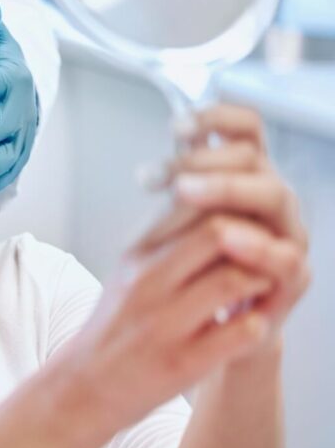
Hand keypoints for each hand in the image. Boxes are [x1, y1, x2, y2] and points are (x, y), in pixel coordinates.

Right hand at [60, 105, 309, 431]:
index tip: (246, 223)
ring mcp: (164, 323)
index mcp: (136, 255)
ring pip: (234, 279)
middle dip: (254, 240)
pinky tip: (249, 326)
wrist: (84, 385)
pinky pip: (241, 332)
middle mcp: (146, 282)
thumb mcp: (129, 272)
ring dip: (261, 282)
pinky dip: (257, 325)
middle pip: (218, 233)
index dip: (231, 207)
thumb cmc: (116, 325)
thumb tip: (210, 203)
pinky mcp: (183, 362)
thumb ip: (167, 240)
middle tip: (264, 254)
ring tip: (259, 289)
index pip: (192, 203)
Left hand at [157, 105, 310, 354]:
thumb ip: (176, 190)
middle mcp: (270, 197)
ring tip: (185, 193)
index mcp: (246, 175)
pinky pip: (288, 254)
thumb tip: (153, 164)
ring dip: (228, 189)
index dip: (216, 118)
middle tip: (163, 174)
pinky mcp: (294, 276)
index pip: (244, 128)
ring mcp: (286, 233)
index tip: (174, 126)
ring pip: (273, 195)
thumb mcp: (176, 223)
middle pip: (252, 157)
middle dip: (203, 160)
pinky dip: (258, 245)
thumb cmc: (192, 267)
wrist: (210, 330)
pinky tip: (227, 238)